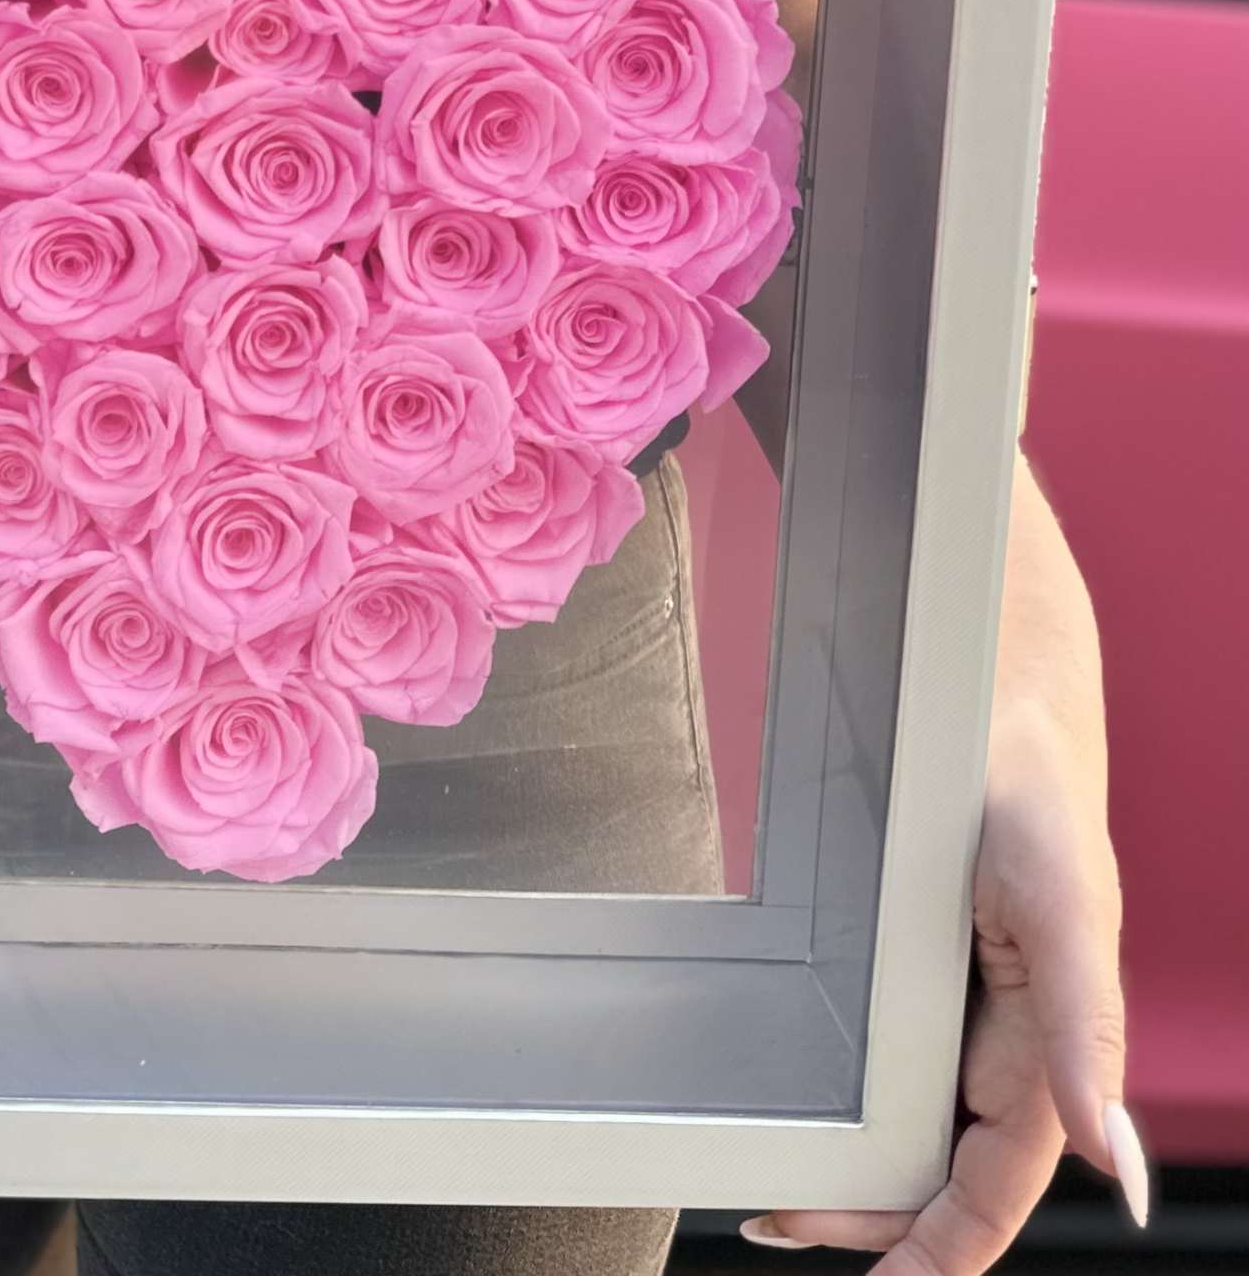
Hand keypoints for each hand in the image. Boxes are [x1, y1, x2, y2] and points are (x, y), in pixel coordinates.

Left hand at [742, 453, 1141, 1267]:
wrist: (988, 675)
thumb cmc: (1032, 776)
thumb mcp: (1060, 899)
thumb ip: (1087, 1033)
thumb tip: (1118, 1172)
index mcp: (1052, 1028)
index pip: (1001, 1176)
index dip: (945, 1241)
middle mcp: (1010, 1022)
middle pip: (947, 1159)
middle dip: (876, 1211)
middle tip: (777, 1219)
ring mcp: (963, 989)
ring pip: (915, 1114)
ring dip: (858, 1164)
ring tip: (780, 1190)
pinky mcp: (925, 950)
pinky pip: (893, 1047)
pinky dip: (855, 1096)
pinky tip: (810, 1105)